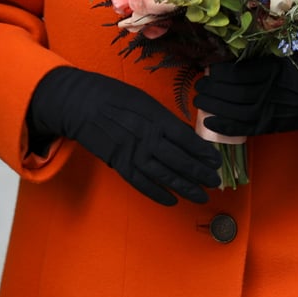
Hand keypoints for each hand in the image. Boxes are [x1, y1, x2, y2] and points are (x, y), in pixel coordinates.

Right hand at [28, 67, 221, 205]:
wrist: (82, 103)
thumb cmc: (115, 96)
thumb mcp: (145, 101)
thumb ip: (164, 120)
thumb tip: (185, 135)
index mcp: (156, 118)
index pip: (186, 139)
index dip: (203, 153)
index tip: (215, 161)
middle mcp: (148, 138)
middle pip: (179, 161)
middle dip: (200, 174)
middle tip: (215, 183)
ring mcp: (133, 153)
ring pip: (164, 176)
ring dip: (184, 188)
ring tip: (201, 195)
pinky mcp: (120, 164)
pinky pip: (142, 183)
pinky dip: (157, 194)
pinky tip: (172, 200)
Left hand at [194, 57, 297, 138]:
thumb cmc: (294, 75)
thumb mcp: (279, 59)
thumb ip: (257, 57)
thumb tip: (225, 51)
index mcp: (271, 70)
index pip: (238, 72)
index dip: (218, 72)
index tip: (208, 69)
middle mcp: (269, 90)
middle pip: (232, 91)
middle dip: (210, 89)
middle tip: (199, 85)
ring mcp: (268, 110)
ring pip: (233, 109)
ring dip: (211, 106)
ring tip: (198, 101)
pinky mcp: (267, 126)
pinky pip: (242, 128)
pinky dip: (223, 126)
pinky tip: (208, 121)